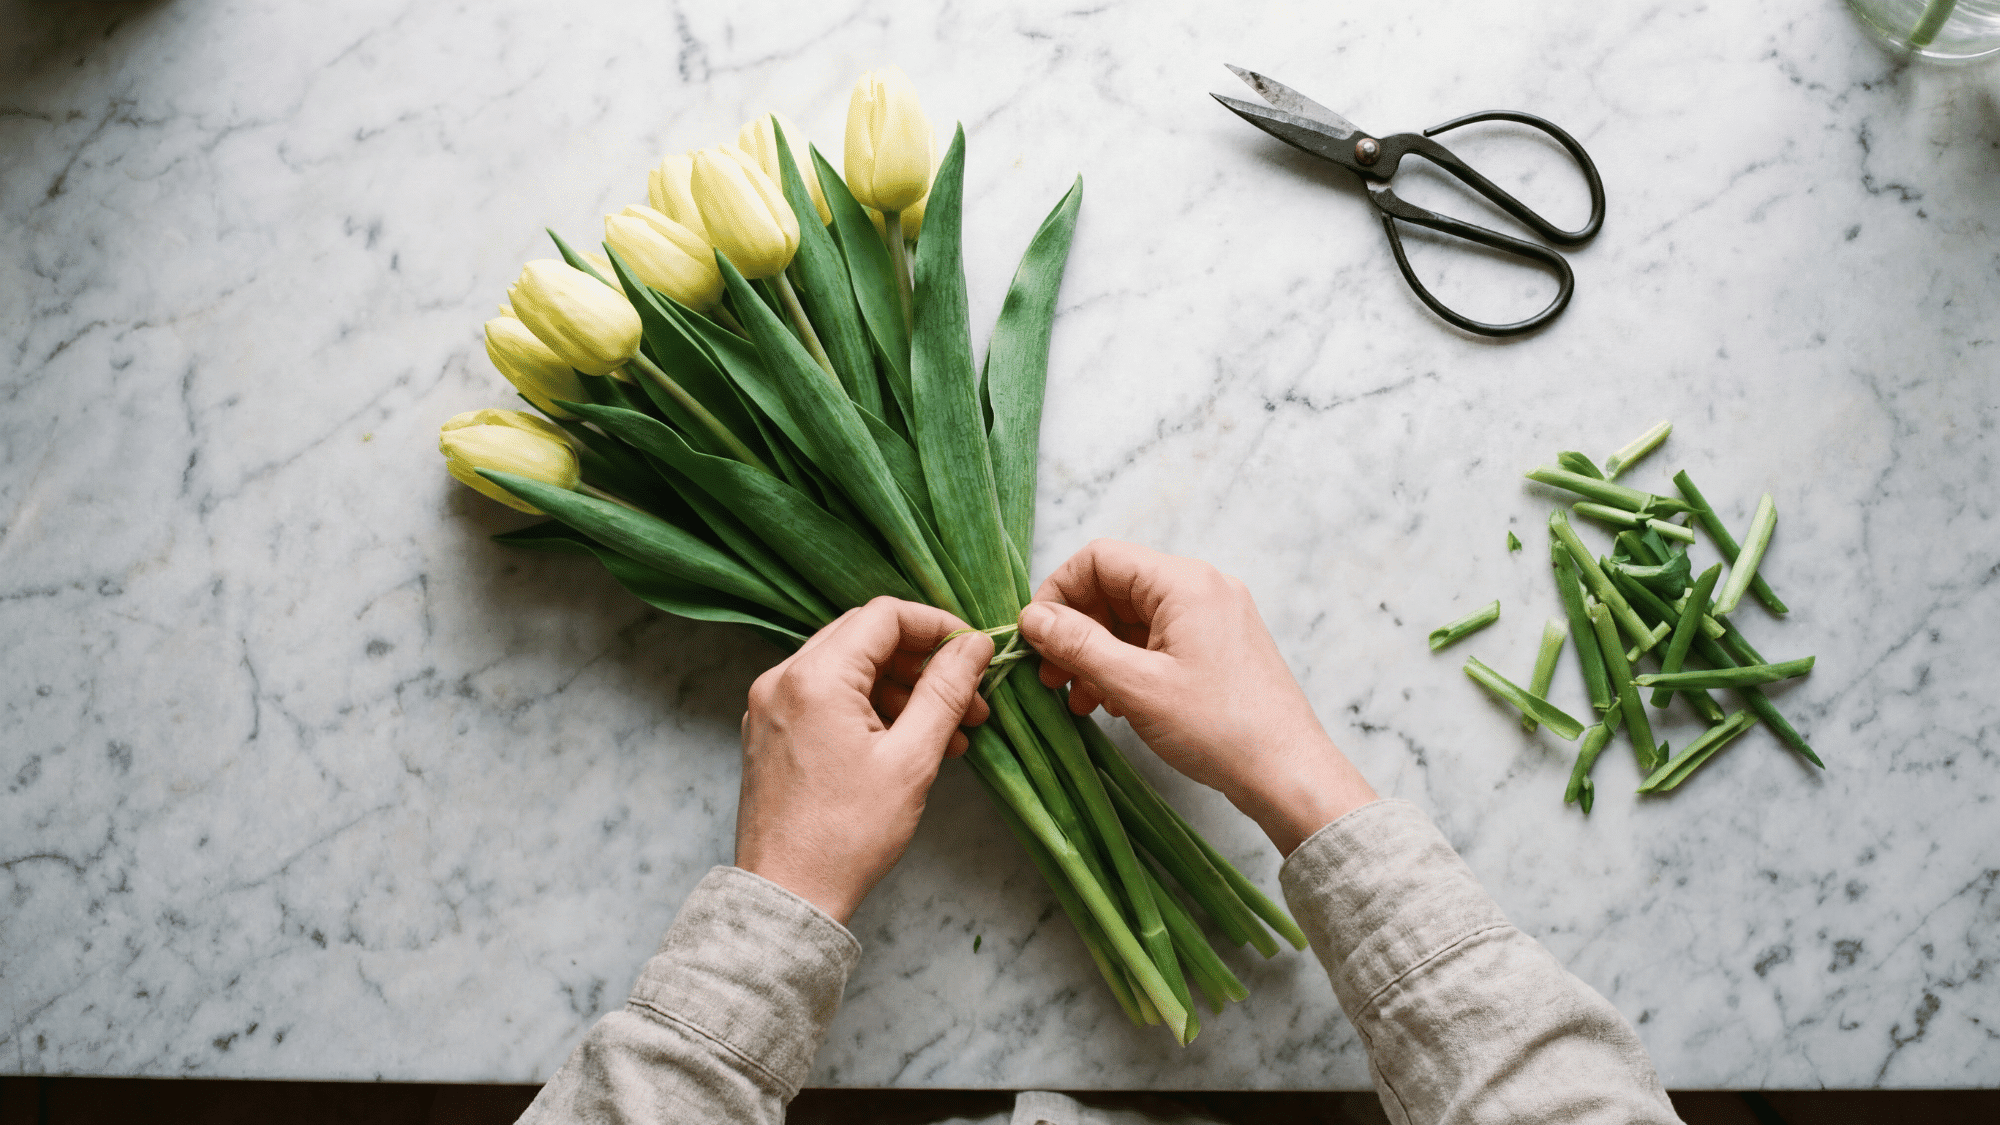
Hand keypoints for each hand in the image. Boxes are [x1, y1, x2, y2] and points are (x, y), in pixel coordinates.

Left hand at [736, 597, 994, 923]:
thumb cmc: (847, 836)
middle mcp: (782, 680)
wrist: (788, 896)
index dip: (937, 627)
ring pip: (847, 668)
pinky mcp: (770, 732)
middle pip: (864, 636)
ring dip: (900, 689)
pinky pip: (826, 698)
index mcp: (814, 678)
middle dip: (922, 661)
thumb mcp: (912, 759)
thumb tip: (974, 646)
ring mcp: (770, 706)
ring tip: (949, 732)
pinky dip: (868, 709)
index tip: (973, 654)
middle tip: (968, 698)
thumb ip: (945, 692)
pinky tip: (908, 744)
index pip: (884, 616)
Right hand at [1017, 540, 1375, 855]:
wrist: (1288, 773)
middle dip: (1076, 629)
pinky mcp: (1216, 647)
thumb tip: (1032, 617)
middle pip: (1115, 588)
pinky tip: (1109, 702)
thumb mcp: (1136, 686)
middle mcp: (1201, 588)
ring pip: (1132, 619)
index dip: (1058, 591)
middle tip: (1050, 675)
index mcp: (1184, 583)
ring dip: (1097, 653)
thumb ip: (1079, 645)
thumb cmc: (1220, 729)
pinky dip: (1126, 665)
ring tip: (1077, 697)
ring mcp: (1212, 617)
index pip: (1100, 558)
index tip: (1035, 636)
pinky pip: (1157, 641)